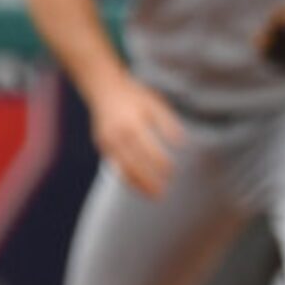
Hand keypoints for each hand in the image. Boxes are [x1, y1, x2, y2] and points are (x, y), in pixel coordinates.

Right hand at [89, 77, 183, 198]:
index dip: (159, 162)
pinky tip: (138, 187)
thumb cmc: (135, 96)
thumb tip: (182, 143)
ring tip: (153, 196)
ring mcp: (107, 142)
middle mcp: (118, 135)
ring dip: (137, 184)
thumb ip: (167, 123)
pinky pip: (114, 166)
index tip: (172, 172)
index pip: (147, 149)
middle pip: (133, 164)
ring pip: (122, 168)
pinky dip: (126, 178)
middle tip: (163, 194)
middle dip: (148, 180)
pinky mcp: (102, 145)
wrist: (103, 88)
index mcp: (132, 124)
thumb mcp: (155, 104)